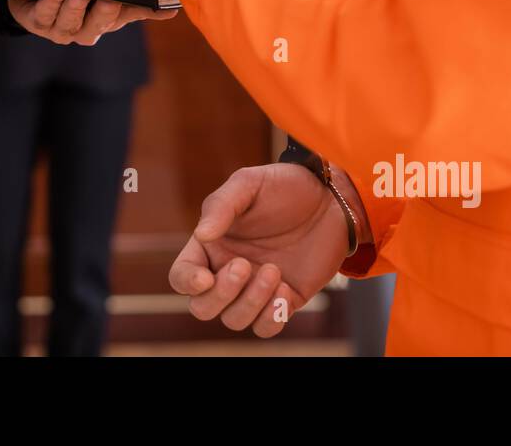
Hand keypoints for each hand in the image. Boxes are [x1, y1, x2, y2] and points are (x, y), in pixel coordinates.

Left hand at [7, 0, 177, 44]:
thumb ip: (137, 1)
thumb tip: (174, 9)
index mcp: (104, 23)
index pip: (122, 17)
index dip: (133, 11)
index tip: (143, 3)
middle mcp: (83, 32)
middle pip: (96, 24)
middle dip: (103, 12)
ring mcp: (59, 29)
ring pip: (69, 20)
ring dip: (75, 6)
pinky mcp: (36, 22)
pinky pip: (45, 14)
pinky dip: (51, 2)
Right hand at [168, 163, 353, 336]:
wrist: (329, 200)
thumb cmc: (283, 186)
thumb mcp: (250, 183)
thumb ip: (222, 205)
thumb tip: (201, 234)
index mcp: (210, 246)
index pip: (181, 276)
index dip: (187, 282)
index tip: (206, 277)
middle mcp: (227, 272)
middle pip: (203, 308)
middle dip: (221, 294)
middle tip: (245, 264)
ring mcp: (255, 289)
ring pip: (234, 320)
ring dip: (251, 301)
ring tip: (274, 270)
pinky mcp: (283, 301)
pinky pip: (265, 328)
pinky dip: (271, 316)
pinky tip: (285, 288)